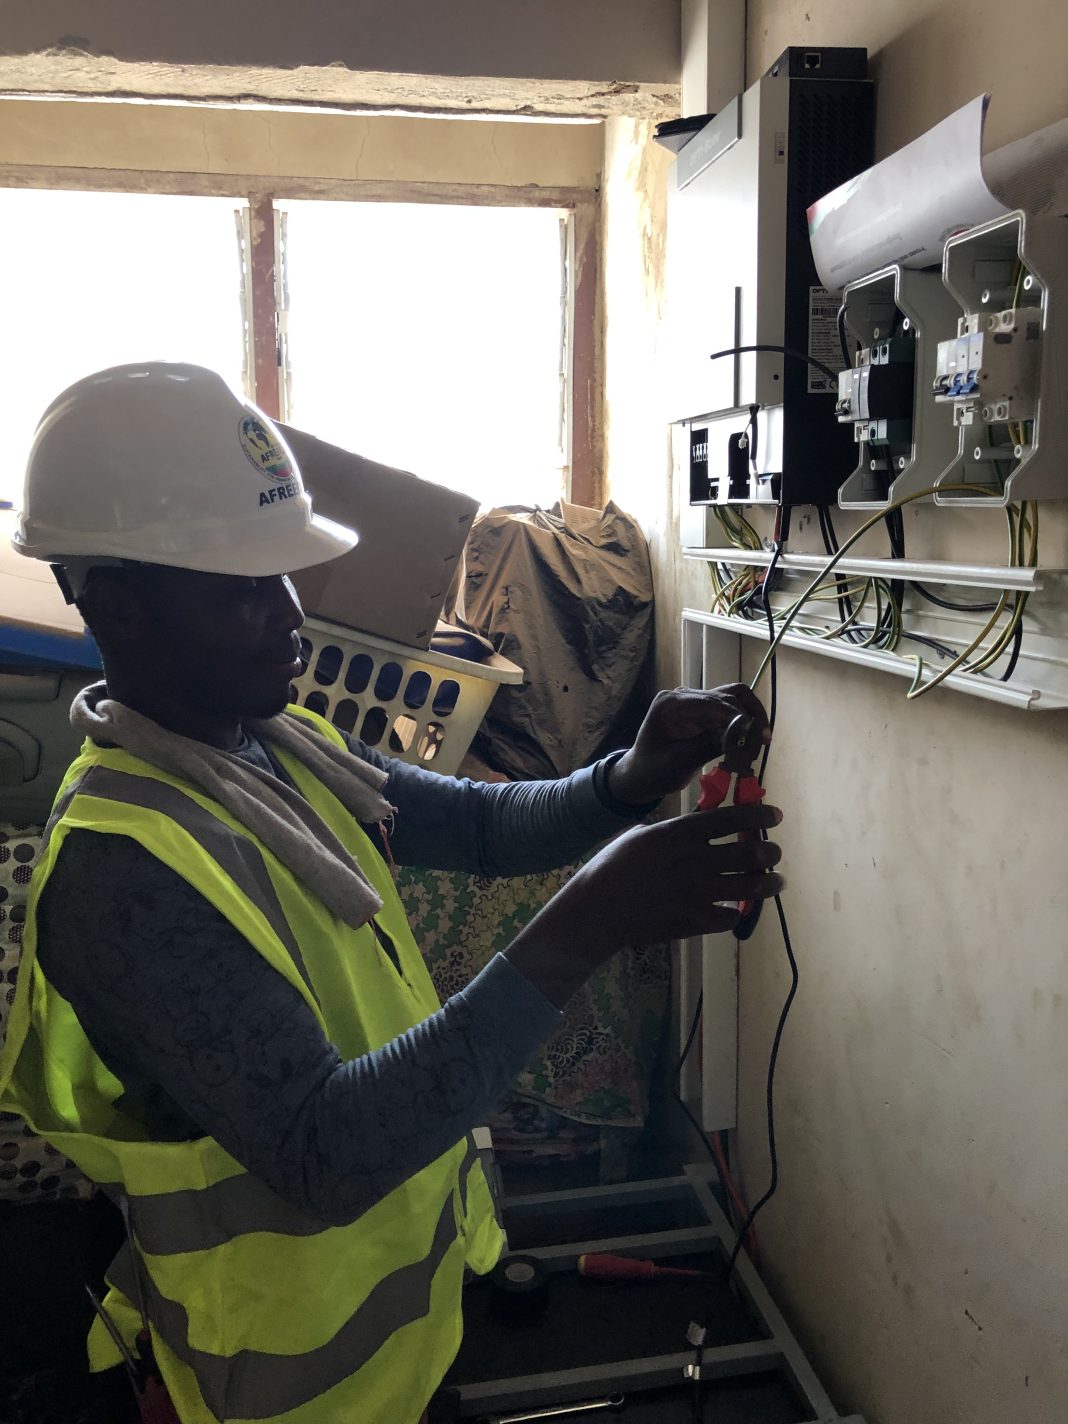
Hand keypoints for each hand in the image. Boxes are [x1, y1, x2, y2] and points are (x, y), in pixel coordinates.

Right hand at [506, 802, 783, 1007]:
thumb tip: (701, 823)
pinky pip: (730, 916)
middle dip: (770, 851)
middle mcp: (695, 861)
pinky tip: (736, 907)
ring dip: (768, 883)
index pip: (732, 819)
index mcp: (680, 834)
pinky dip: (736, 912)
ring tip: (775, 881)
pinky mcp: (694, 921)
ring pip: (751, 887)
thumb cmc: (613, 866)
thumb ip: (674, 830)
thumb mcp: (641, 835)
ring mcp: (697, 893)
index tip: (775, 815)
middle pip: (751, 854)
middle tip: (774, 852)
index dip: (759, 815)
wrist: (597, 911)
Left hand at [607, 685, 770, 807]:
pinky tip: (752, 740)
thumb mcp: (679, 762)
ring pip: (734, 697)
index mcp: (670, 703)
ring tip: (762, 739)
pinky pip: (730, 710)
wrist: (639, 776)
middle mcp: (683, 695)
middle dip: (749, 718)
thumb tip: (743, 732)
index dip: (739, 718)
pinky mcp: (703, 711)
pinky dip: (744, 722)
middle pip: (728, 695)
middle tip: (762, 743)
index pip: (713, 702)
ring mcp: (694, 701)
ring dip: (751, 716)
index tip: (756, 738)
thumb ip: (709, 744)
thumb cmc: (652, 771)